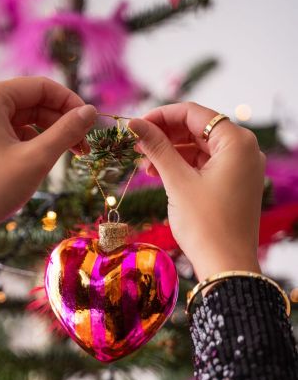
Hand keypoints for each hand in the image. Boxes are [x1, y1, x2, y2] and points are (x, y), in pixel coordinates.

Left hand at [0, 76, 96, 288]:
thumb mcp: (36, 158)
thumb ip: (66, 131)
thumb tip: (90, 112)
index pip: (41, 87)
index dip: (71, 103)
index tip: (92, 125)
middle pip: (31, 103)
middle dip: (60, 123)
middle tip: (84, 149)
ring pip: (20, 122)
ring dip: (46, 137)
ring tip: (66, 159)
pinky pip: (6, 137)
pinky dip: (27, 147)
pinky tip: (38, 167)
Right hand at [129, 102, 264, 281]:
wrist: (226, 265)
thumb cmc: (206, 224)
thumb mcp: (177, 181)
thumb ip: (157, 148)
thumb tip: (135, 124)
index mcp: (236, 142)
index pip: (194, 114)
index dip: (161, 116)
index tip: (136, 125)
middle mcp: (244, 149)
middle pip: (198, 129)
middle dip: (165, 135)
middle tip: (137, 145)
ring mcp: (241, 168)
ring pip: (200, 148)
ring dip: (171, 152)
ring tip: (144, 164)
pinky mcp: (234, 184)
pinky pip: (206, 165)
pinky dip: (183, 166)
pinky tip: (159, 173)